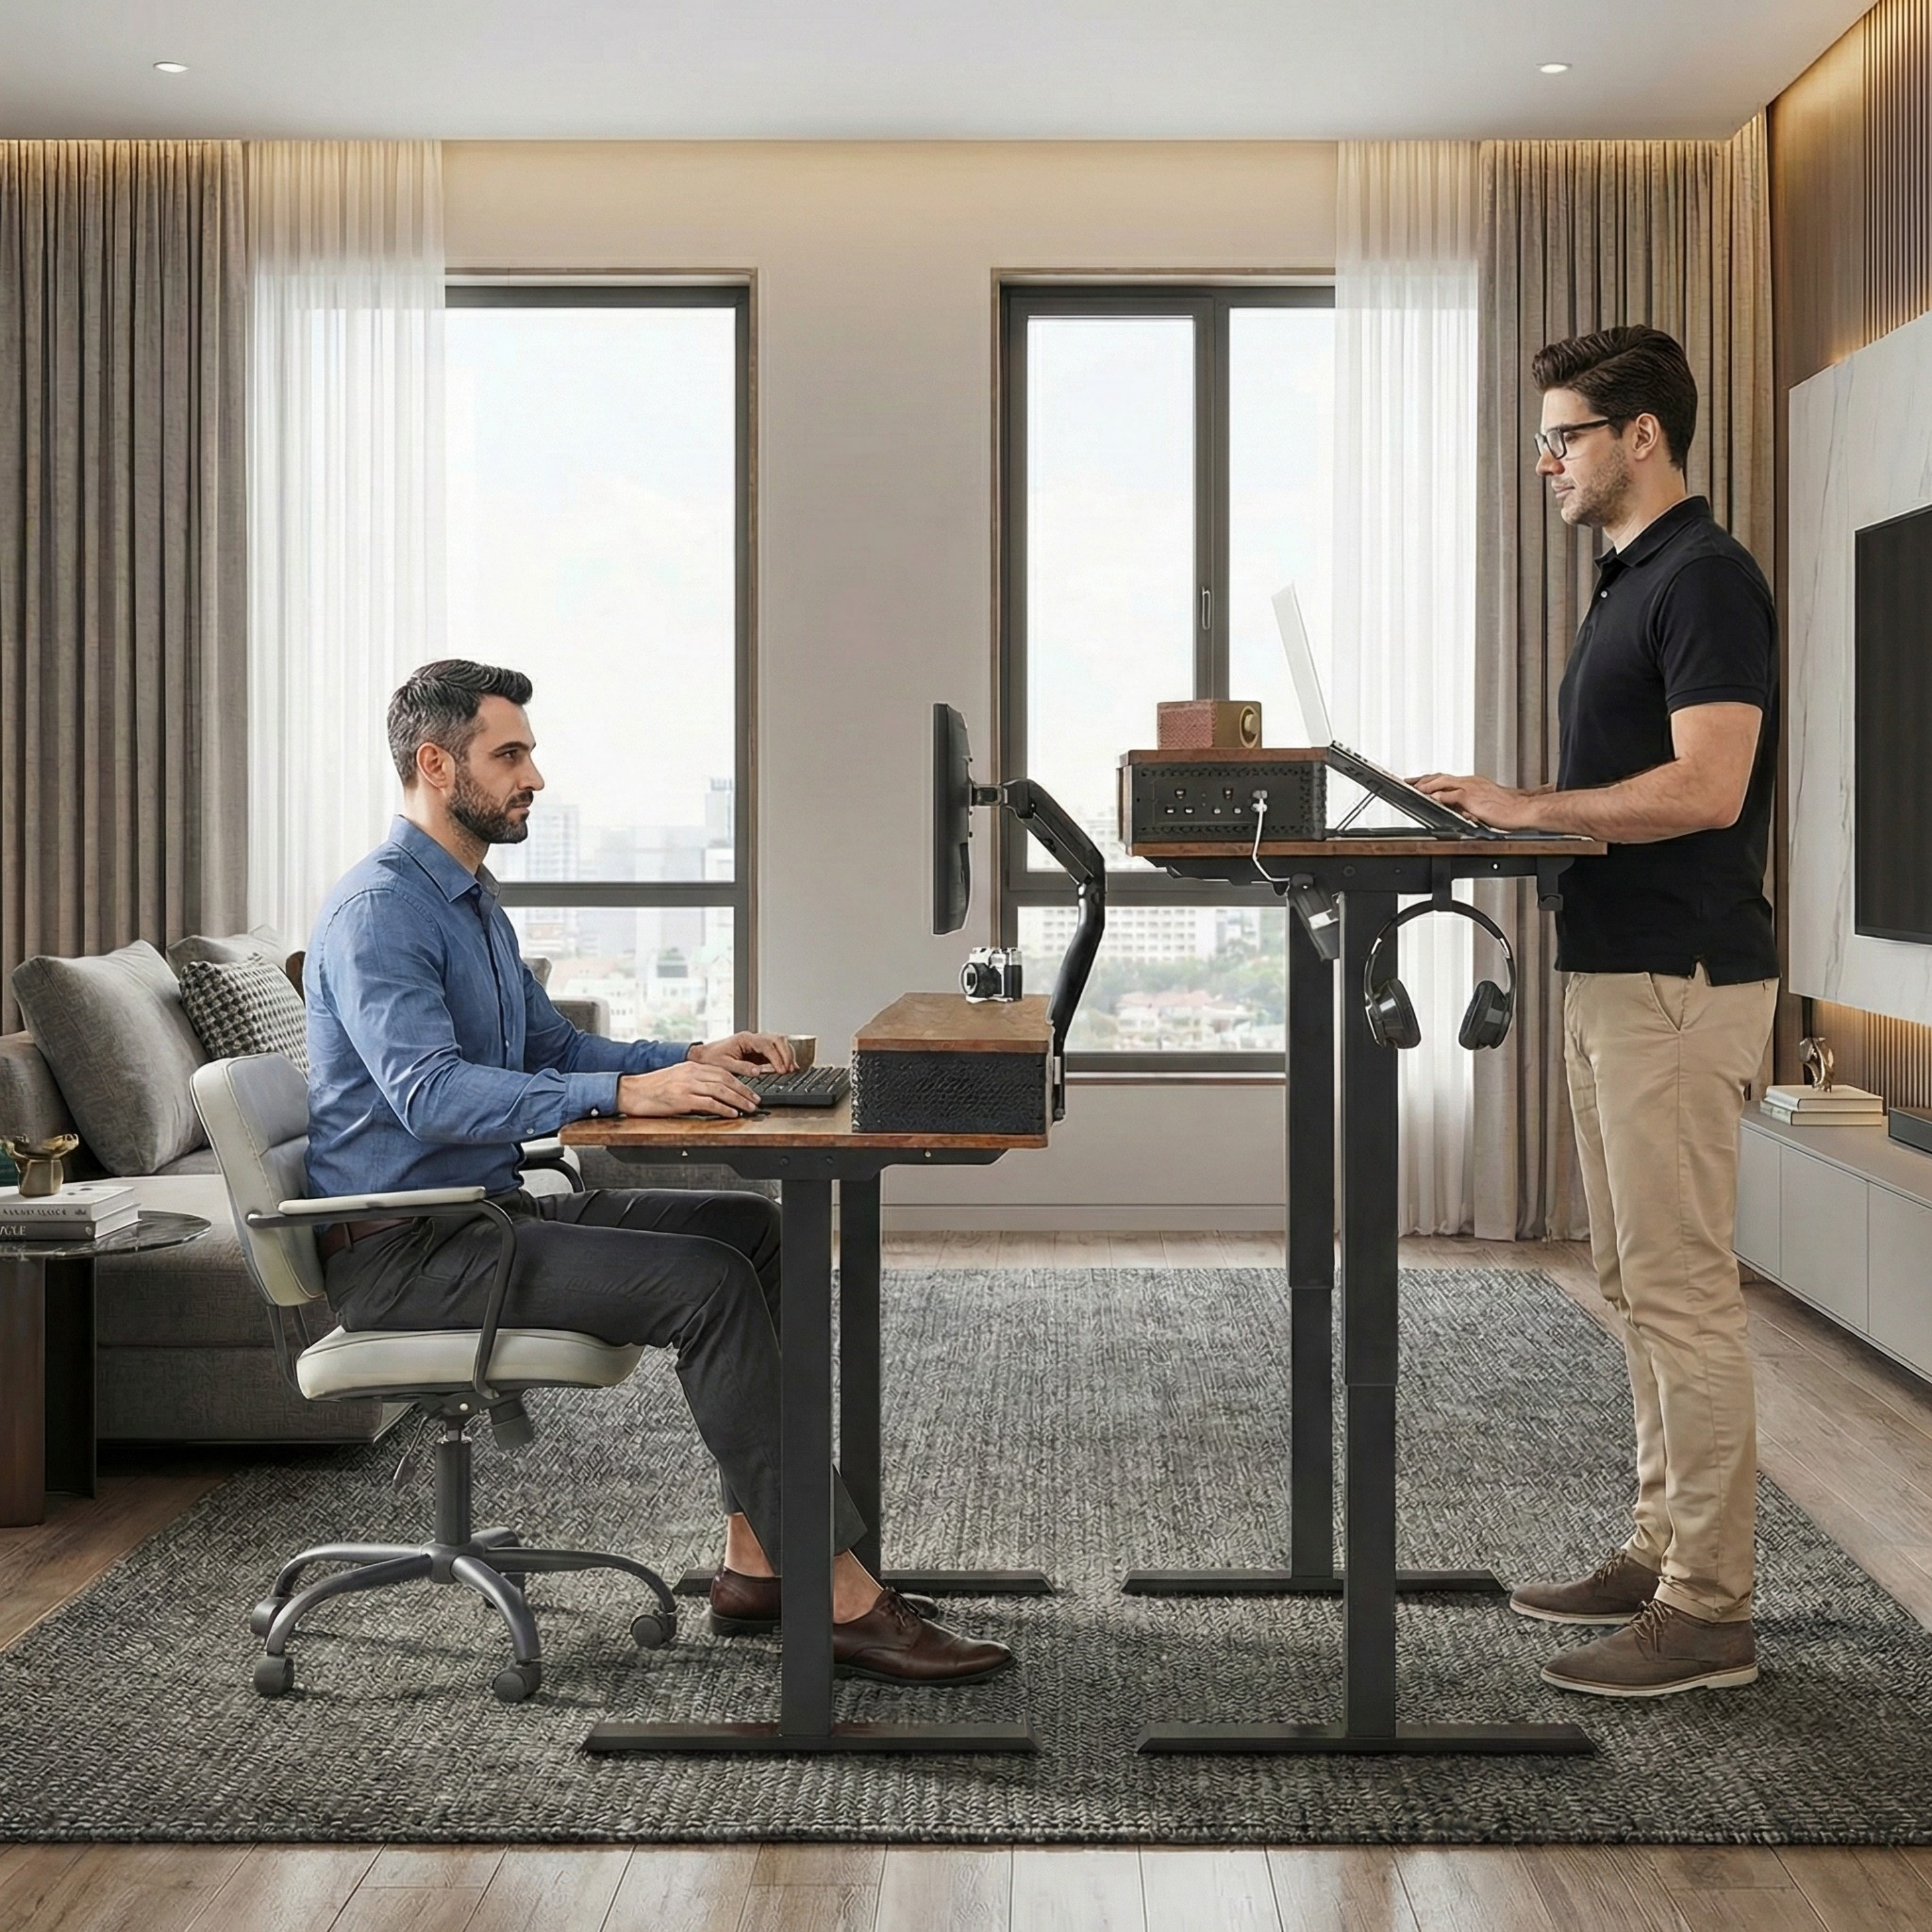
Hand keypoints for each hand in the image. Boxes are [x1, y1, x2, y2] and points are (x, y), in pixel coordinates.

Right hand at [617, 1062, 759, 1118]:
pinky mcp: (682, 1099)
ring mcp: (687, 1085)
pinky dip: (723, 1108)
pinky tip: (732, 1113)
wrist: (631, 1092)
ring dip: (738, 1100)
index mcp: (691, 1066)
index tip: (750, 1091)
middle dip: (744, 1091)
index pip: (723, 1072)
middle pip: (726, 1080)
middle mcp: (691, 1073)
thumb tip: (714, 1097)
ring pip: (721, 1090)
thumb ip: (696, 1083)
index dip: (740, 1082)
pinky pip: (708, 1103)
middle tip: (756, 1101)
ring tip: (749, 1108)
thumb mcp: (677, 1079)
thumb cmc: (652, 1088)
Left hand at [689, 1031, 796, 1076]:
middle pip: (778, 1039)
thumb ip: (742, 1067)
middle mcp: (752, 1038)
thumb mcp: (725, 1065)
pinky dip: (782, 1057)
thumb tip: (758, 1071)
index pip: (767, 1045)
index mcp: (745, 1039)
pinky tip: (786, 1067)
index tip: (782, 1070)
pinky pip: (774, 1049)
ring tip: (792, 1068)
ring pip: (779, 1042)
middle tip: (790, 1069)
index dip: (777, 1058)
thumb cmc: (711, 1059)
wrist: (703, 1056)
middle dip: (787, 1054)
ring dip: (787, 1054)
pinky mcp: (757, 1050)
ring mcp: (756, 1043)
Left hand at [1411, 772, 1542, 830]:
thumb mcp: (1485, 805)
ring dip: (1428, 785)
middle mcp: (1471, 782)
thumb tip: (1459, 810)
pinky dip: (1442, 795)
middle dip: (1423, 779)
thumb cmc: (1509, 809)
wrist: (1523, 809)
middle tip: (1409, 781)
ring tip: (1415, 788)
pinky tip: (1433, 798)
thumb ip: (1469, 805)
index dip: (1431, 780)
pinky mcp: (1473, 797)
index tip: (1418, 782)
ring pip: (1444, 782)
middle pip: (1442, 777)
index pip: (1447, 779)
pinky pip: (1454, 794)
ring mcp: (1472, 788)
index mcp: (1474, 783)